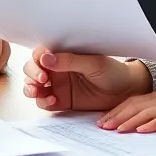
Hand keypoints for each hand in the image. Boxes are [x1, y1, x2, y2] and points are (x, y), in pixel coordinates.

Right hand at [22, 46, 151, 111]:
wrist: (125, 91)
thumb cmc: (112, 71)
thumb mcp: (93, 63)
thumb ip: (69, 61)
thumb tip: (45, 58)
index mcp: (63, 55)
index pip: (41, 54)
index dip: (37, 59)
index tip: (42, 67)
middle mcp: (57, 69)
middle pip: (32, 69)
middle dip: (31, 74)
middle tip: (41, 80)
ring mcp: (58, 85)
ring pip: (33, 86)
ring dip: (30, 88)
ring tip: (38, 91)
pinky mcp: (62, 101)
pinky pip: (44, 102)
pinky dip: (42, 101)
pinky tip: (52, 101)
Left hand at [98, 82, 155, 132]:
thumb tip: (138, 122)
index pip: (130, 102)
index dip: (115, 111)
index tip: (101, 121)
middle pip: (134, 106)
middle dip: (116, 117)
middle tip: (101, 127)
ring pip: (145, 112)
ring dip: (129, 121)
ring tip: (116, 130)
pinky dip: (152, 124)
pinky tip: (142, 130)